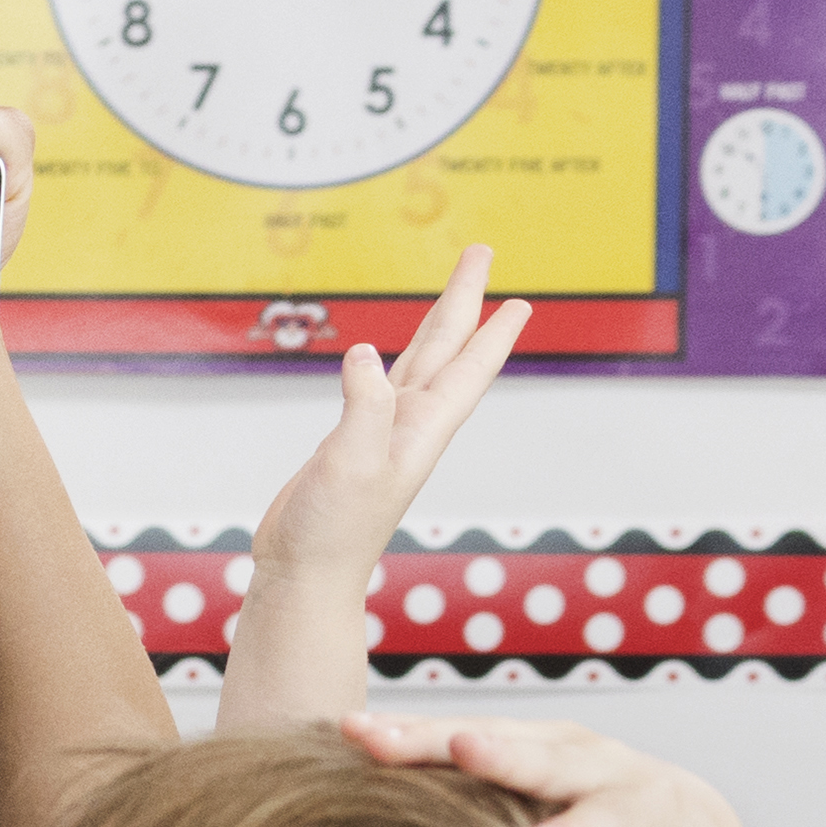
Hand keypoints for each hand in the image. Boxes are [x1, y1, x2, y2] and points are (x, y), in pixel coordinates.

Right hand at [251, 247, 523, 594]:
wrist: (307, 572)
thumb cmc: (335, 528)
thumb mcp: (353, 462)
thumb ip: (365, 406)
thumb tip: (365, 354)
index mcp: (423, 426)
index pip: (469, 364)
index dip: (493, 327)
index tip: (518, 294)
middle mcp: (411, 424)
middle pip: (447, 348)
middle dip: (465, 300)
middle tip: (479, 254)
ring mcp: (382, 433)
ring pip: (418, 362)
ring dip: (437, 325)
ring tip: (450, 296)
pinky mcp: (350, 443)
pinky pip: (378, 387)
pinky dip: (383, 361)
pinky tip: (379, 357)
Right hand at [340, 711, 760, 826]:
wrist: (671, 809)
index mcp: (647, 804)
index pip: (616, 813)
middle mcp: (597, 761)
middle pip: (544, 757)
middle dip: (500, 755)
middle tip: (461, 750)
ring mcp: (544, 743)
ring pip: (484, 732)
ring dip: (422, 735)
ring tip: (364, 738)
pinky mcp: (503, 738)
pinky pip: (445, 730)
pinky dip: (399, 732)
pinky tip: (347, 732)